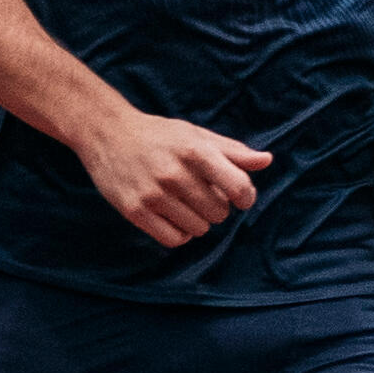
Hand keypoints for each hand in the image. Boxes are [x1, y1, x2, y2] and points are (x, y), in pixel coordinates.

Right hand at [78, 110, 269, 246]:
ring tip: (184, 204)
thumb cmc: (158, 135)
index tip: (239, 196)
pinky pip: (174, 239)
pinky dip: (180, 233)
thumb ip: (232, 151)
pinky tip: (173, 218)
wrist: (106, 133)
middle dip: (216, 206)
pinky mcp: (135, 211)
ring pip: (198, 229)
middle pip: (219, 212)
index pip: (239, 187)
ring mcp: (154, 194)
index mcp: (195, 151)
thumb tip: (267, 161)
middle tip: (201, 194)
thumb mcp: (196, 135)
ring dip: (197, 221)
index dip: (245, 197)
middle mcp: (175, 173)